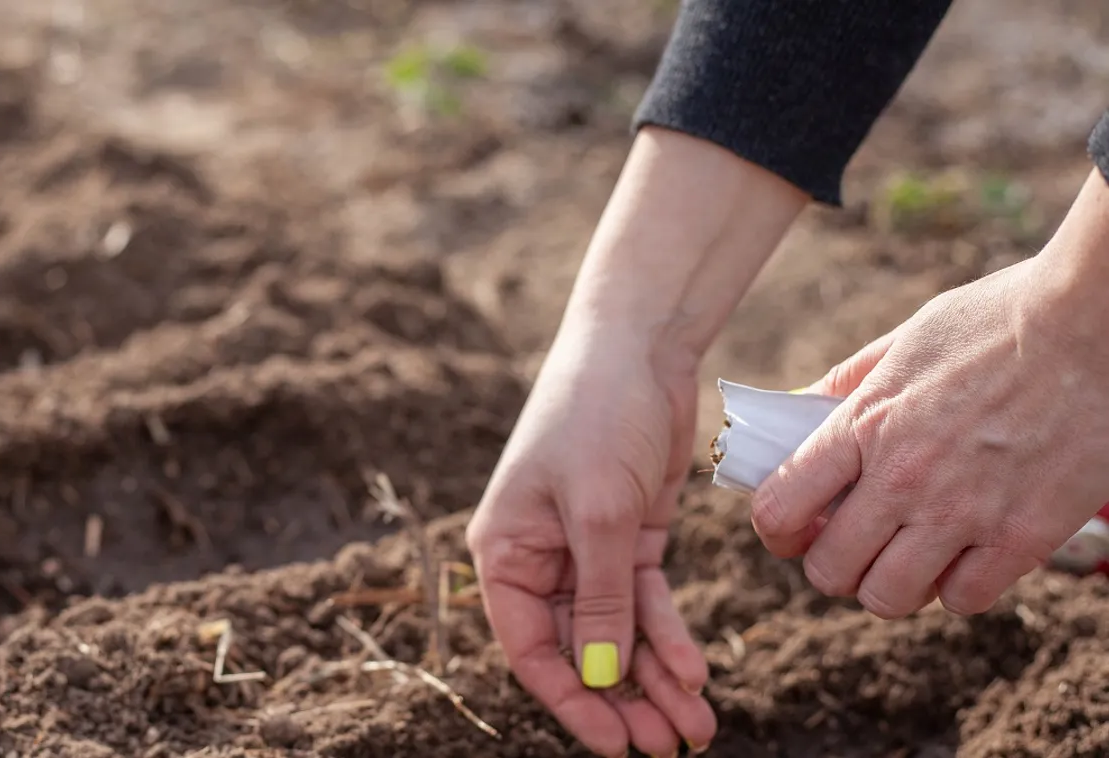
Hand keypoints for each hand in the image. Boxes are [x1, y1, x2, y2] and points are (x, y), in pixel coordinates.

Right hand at [466, 317, 715, 756]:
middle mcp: (540, 558)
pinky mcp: (630, 537)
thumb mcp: (599, 512)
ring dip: (655, 679)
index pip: (531, 649)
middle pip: (578, 649)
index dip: (572, 701)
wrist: (639, 347)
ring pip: (618, 634)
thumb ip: (601, 599)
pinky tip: (695, 672)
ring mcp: (587, 549)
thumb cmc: (595, 414)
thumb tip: (601, 679)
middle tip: (667, 746)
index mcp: (504, 552)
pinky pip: (646, 603)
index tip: (616, 744)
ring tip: (695, 725)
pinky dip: (670, 637)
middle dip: (623, 700)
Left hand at [752, 243, 1108, 618]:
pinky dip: (956, 588)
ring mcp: (964, 512)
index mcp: (865, 423)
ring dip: (887, 585)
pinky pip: (964, 600)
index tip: (791, 526)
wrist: (1096, 322)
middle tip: (851, 545)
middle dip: (830, 564)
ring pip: (888, 598)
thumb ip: (847, 384)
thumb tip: (795, 412)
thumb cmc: (1000, 319)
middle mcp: (904, 477)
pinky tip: (964, 554)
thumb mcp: (905, 341)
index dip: (776, 529)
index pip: (780, 507)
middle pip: (828, 570)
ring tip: (904, 557)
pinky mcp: (1024, 536)